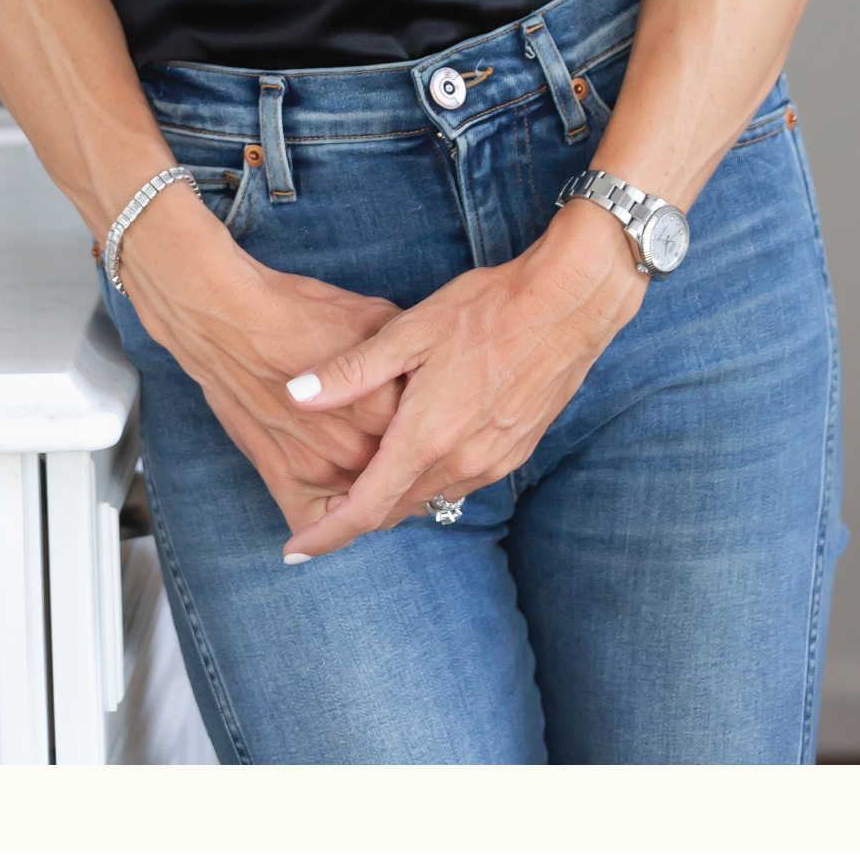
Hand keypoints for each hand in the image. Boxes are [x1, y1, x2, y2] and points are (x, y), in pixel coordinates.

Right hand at [120, 186, 406, 532]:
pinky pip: (315, 524)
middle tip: (418, 459)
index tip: (437, 430)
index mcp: (386, 406)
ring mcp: (316, 469)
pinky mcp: (281, 478)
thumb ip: (410, 353)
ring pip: (365, 508)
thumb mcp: (370, 315)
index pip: (430, 440)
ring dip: (377, 498)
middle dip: (413, 472)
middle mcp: (355, 446)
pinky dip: (329, 527)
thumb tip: (435, 369)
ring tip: (383, 477)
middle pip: (402, 480)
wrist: (227, 316)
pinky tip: (341, 506)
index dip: (436, 435)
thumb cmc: (294, 310)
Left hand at [276, 202, 646, 559]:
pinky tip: (415, 454)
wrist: (565, 308)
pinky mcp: (513, 453)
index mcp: (427, 439)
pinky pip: (458, 483)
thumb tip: (294, 394)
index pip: (365, 509)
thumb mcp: (408, 333)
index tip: (294, 551)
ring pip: (428, 498)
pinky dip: (427, 480)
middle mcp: (461, 463)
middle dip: (355, 515)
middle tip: (317, 509)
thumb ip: (350, 372)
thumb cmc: (485, 312)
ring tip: (359, 482)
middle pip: (395, 510)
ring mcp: (491, 463)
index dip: (326, 535)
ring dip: (393, 497)